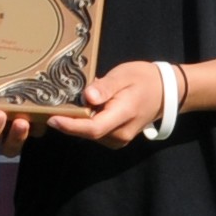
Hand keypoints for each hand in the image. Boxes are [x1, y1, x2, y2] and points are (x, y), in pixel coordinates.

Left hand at [38, 59, 171, 144]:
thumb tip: (87, 97)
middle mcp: (120, 134)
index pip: (92, 128)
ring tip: (69, 104)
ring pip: (89, 134)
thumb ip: (105, 87)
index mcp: (123, 115)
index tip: (51, 118)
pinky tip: (84, 109)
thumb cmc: (143, 79)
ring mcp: (119, 139)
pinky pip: (95, 133)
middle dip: (68, 121)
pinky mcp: (116, 139)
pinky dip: (85, 122)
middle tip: (52, 106)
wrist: (164, 92)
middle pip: (87, 132)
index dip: (70, 126)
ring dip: (77, 122)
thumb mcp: (124, 75)